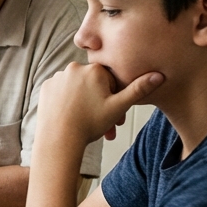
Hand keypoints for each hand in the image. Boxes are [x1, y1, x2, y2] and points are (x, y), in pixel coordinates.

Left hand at [37, 63, 163, 143]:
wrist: (59, 138)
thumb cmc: (91, 123)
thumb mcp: (119, 107)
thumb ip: (138, 90)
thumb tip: (160, 75)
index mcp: (95, 70)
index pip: (110, 80)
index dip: (114, 97)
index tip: (113, 112)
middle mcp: (74, 68)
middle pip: (92, 84)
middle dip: (99, 101)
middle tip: (101, 121)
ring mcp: (58, 77)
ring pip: (77, 88)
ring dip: (83, 101)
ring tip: (85, 120)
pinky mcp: (46, 87)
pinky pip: (62, 91)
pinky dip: (67, 101)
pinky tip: (70, 114)